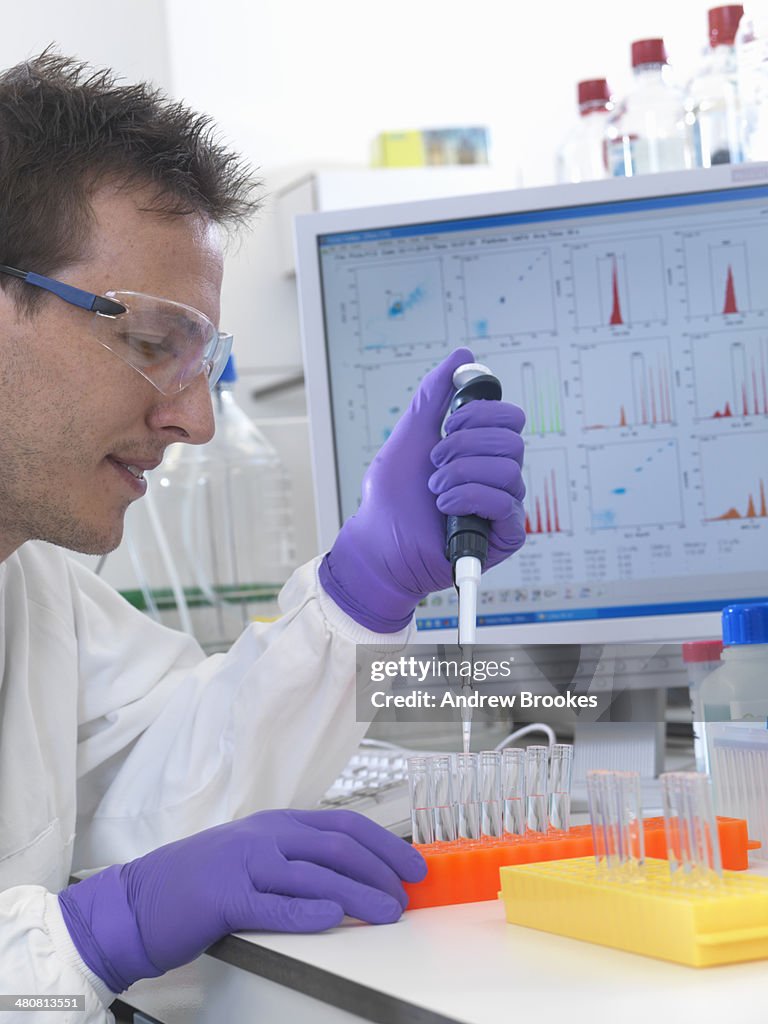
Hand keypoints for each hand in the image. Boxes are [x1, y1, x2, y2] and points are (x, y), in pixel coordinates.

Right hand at [58, 809, 426, 992]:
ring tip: (386, 912)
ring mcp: (244, 863)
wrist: (139, 899)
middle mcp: (266, 836)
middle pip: (338, 848)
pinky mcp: (224, 898)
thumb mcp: (255, 854)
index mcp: (277, 823)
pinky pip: (273, 905)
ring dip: (359, 895)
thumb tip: (355, 874)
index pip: (344, 826)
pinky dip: (306, 913)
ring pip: (315, 876)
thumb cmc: (202, 880)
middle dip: (381, 871)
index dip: (385, 845)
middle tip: (406, 896)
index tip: (413, 866)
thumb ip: (297, 857)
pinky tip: (331, 920)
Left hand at [320, 347, 525, 631]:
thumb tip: (463, 356)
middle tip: (435, 460)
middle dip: (465, 444)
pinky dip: (470, 497)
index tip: (448, 424)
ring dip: (461, 474)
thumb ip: (434, 395)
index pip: (510, 417)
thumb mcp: (409, 435)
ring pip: (509, 469)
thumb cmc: (391, 497)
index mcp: (481, 451)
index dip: (480, 414)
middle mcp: (496, 475)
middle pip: (513, 438)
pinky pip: (504, 502)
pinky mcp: (504, 535)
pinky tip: (445, 507)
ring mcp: (502, 505)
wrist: (378, 545)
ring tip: (434, 489)